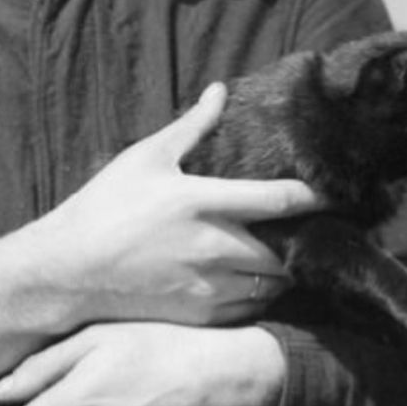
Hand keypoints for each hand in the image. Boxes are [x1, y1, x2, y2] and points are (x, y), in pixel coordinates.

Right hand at [0, 84, 319, 385]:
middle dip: (302, 241)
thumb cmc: (105, 207)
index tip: (337, 193)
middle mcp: (213, 247)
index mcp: (203, 201)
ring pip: (273, 284)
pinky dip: (260, 296)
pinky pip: (251, 309)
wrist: (69, 271)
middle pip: (286, 249)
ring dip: (284, 271)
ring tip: (285, 255)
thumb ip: (191, 126)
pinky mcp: (200, 315)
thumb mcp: (146, 157)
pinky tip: (254, 280)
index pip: (280, 200)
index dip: (317, 197)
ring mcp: (208, 286)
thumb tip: (219, 90)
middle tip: (310, 230)